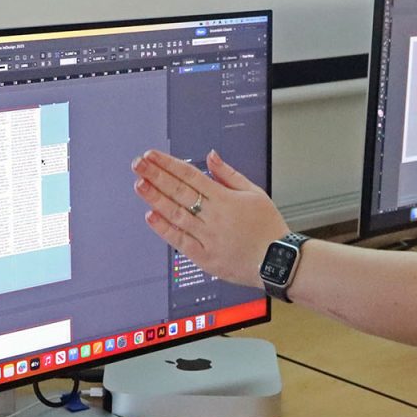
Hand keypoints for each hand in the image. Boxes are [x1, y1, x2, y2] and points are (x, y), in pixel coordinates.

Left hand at [132, 149, 288, 287]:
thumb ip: (229, 174)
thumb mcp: (255, 193)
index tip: (153, 157)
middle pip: (180, 192)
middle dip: (156, 176)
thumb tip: (211, 157)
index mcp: (226, 199)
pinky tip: (151, 216)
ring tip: (140, 184)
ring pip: (176, 214)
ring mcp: (208, 237)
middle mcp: (215, 217)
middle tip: (138, 164)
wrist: (278, 260)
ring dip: (156, 198)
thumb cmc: (268, 228)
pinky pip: (180, 240)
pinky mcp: (205, 257)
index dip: (169, 165)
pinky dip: (164, 228)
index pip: (192, 176)